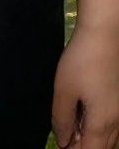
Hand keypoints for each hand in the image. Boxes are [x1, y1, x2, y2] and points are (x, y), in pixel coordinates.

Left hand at [52, 23, 118, 147]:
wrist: (104, 36)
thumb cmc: (82, 61)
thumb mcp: (64, 89)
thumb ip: (62, 118)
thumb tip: (63, 141)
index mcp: (103, 123)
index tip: (61, 146)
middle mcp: (117, 122)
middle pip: (101, 147)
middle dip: (82, 147)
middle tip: (63, 138)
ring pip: (108, 138)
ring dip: (90, 138)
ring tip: (70, 128)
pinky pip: (111, 125)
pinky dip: (96, 127)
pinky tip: (82, 115)